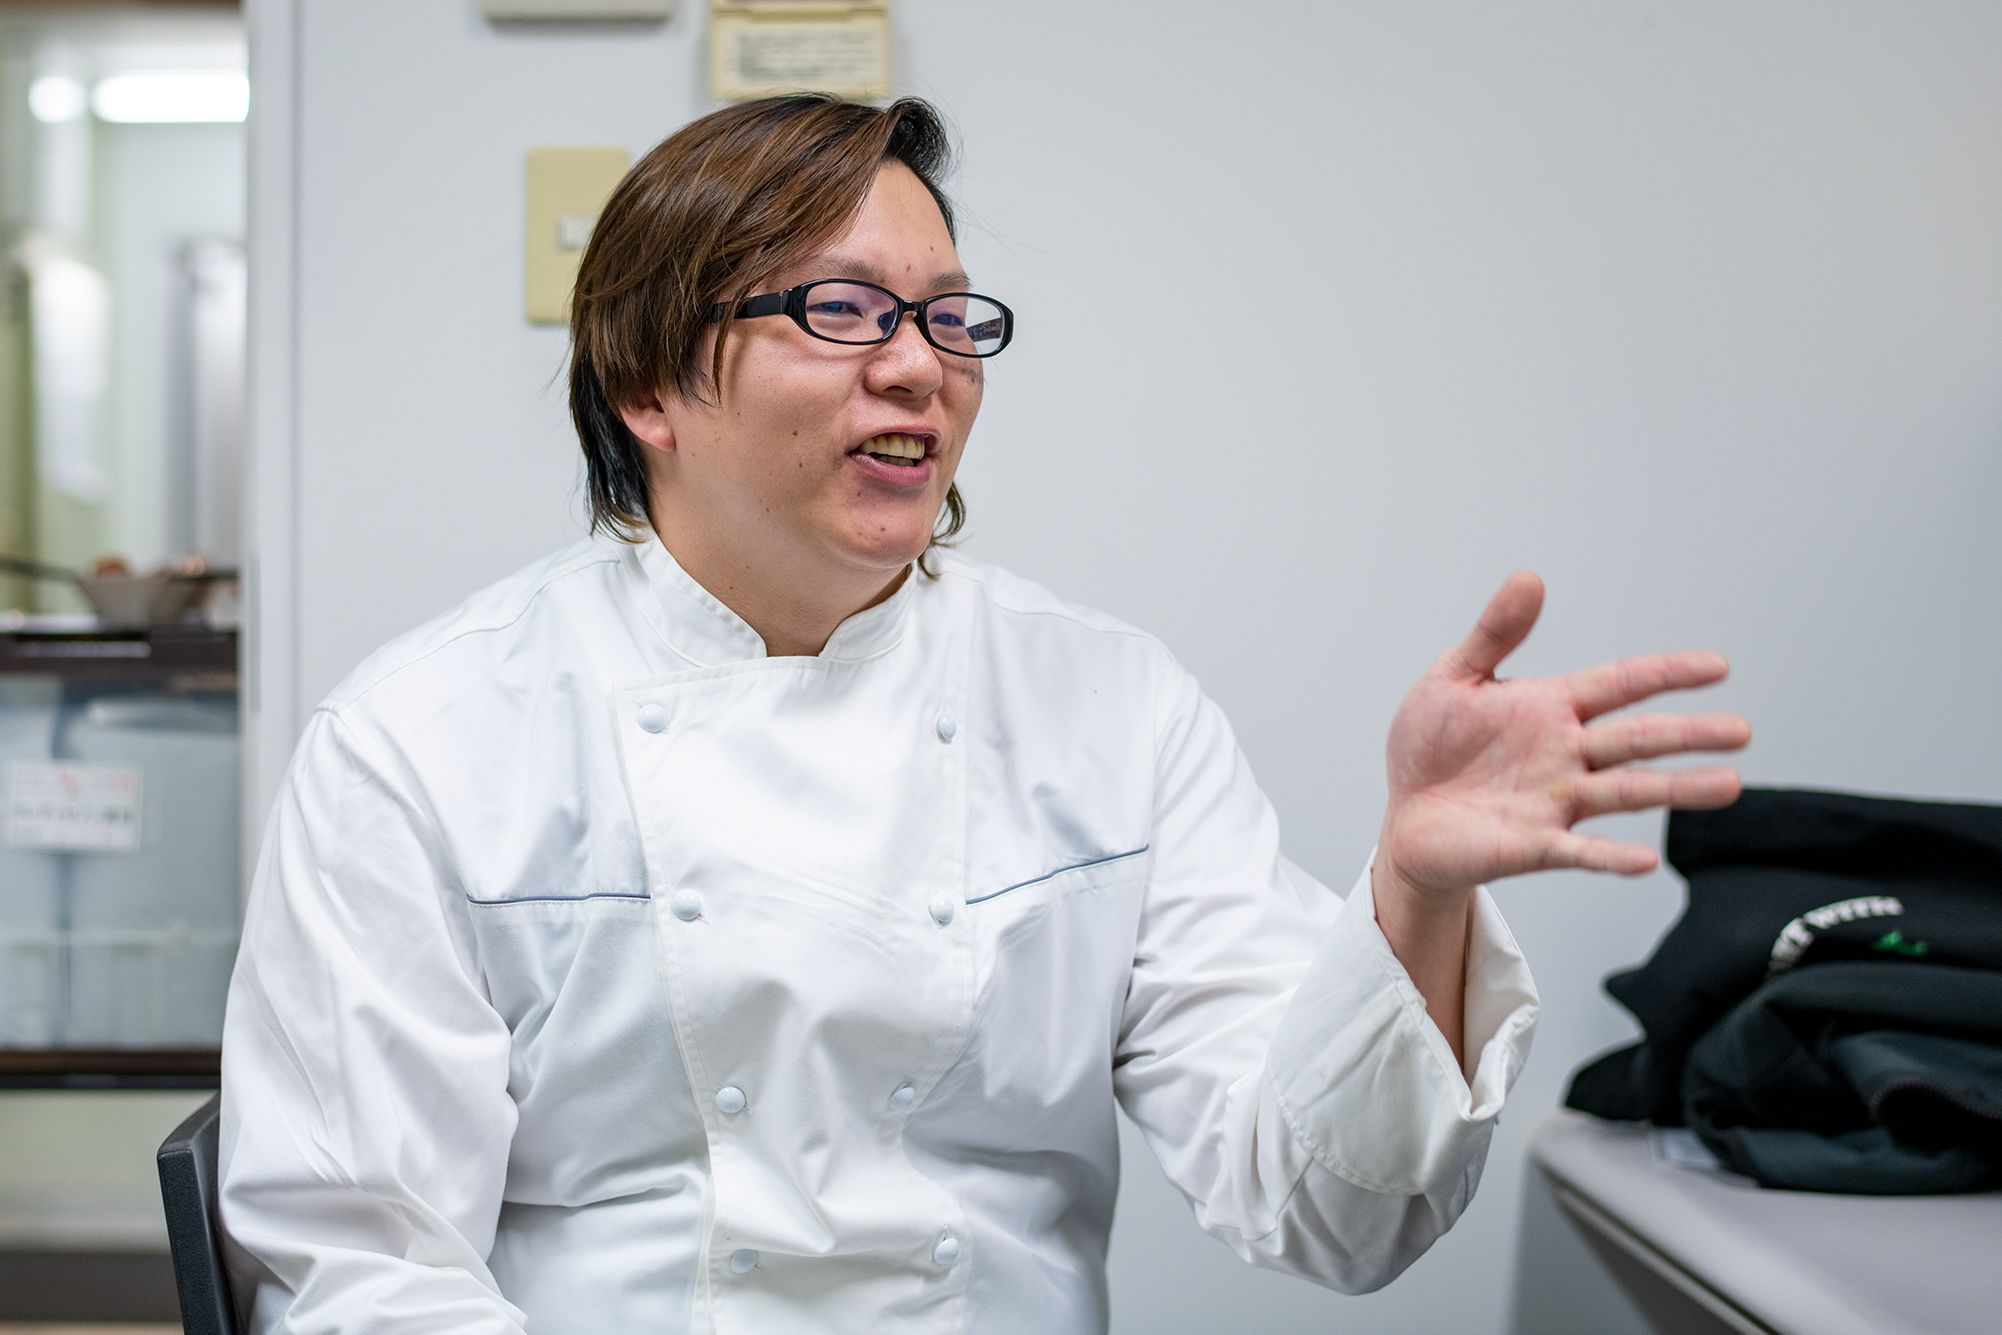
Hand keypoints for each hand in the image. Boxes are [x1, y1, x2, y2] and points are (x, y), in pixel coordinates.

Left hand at [1371, 572, 1750, 1061]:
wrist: (1404, 817)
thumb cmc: (1430, 747)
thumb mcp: (1452, 679)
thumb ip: (1493, 633)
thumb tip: (1528, 578)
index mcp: (1552, 708)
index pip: (1622, 684)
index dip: (1667, 674)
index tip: (1718, 667)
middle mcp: (1566, 755)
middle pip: (1638, 740)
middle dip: (1689, 734)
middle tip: (1742, 731)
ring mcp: (1556, 802)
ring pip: (1627, 793)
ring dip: (1676, 789)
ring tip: (1729, 785)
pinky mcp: (1534, 846)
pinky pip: (1580, 853)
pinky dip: (1612, 857)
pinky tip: (1646, 860)